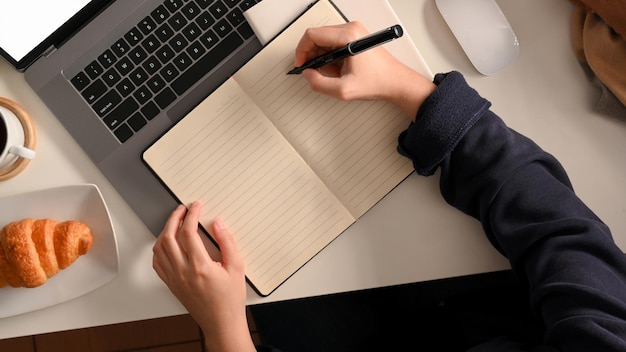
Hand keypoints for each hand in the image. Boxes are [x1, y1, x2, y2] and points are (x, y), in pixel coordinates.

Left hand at [152, 202, 254, 351]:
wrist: (221, 323)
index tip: (196, 206)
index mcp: (200, 267)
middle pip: (169, 237)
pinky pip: (157, 262)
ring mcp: (174, 279)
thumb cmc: (230, 299)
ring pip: (159, 248)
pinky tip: (166, 242)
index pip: (188, 233)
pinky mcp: (171, 284)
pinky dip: (159, 248)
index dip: (191, 215)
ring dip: (165, 231)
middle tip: (183, 209)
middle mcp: (183, 272)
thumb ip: (227, 242)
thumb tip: (218, 224)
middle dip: (174, 218)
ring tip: (175, 222)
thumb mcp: (237, 267)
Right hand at [294, 21, 435, 116]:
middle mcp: (351, 29)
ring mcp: (354, 31)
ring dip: (322, 57)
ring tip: (332, 73)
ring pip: (324, 40)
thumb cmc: (377, 82)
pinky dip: (330, 56)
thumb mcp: (343, 90)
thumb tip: (307, 75)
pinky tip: (338, 70)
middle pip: (317, 36)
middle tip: (315, 72)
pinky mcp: (356, 37)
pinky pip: (333, 43)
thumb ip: (319, 84)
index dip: (302, 51)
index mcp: (348, 37)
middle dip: (312, 55)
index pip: (312, 35)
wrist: (396, 82)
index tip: (301, 64)